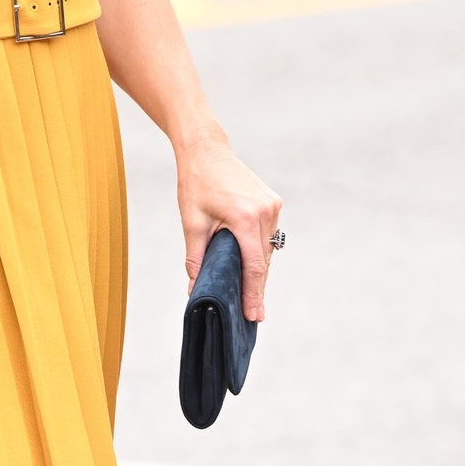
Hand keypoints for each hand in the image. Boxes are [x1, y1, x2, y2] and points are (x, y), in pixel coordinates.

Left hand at [176, 127, 282, 321]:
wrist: (206, 150)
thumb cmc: (196, 183)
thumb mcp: (192, 222)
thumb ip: (196, 258)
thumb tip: (195, 289)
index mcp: (244, 217)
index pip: (254, 266)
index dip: (254, 294)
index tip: (255, 316)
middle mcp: (264, 211)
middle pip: (263, 260)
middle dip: (256, 287)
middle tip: (253, 314)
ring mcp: (272, 206)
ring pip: (267, 249)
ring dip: (258, 269)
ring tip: (250, 294)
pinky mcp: (272, 202)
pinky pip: (268, 235)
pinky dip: (259, 250)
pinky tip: (250, 265)